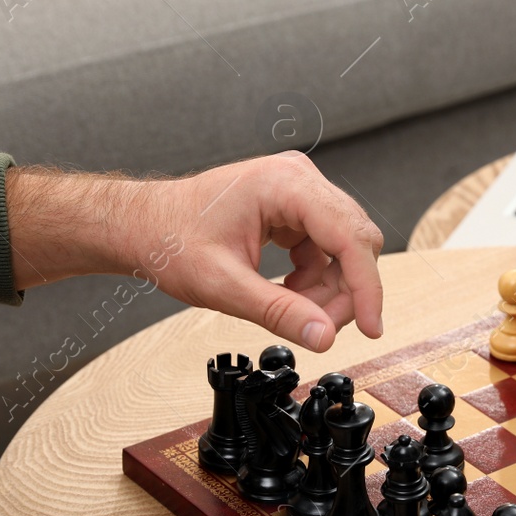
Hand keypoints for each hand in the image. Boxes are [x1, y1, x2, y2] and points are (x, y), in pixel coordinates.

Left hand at [7, 152, 383, 352]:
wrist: (142, 224)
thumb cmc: (169, 240)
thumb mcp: (223, 286)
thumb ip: (278, 312)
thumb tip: (324, 337)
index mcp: (285, 184)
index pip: (350, 236)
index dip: (367, 286)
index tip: (373, 327)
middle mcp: (299, 179)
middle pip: (355, 241)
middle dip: (344, 291)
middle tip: (319, 329)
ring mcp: (298, 190)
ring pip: (343, 248)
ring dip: (328, 289)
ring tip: (292, 311)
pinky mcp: (294, 206)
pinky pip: (325, 247)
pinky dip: (314, 279)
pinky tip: (286, 294)